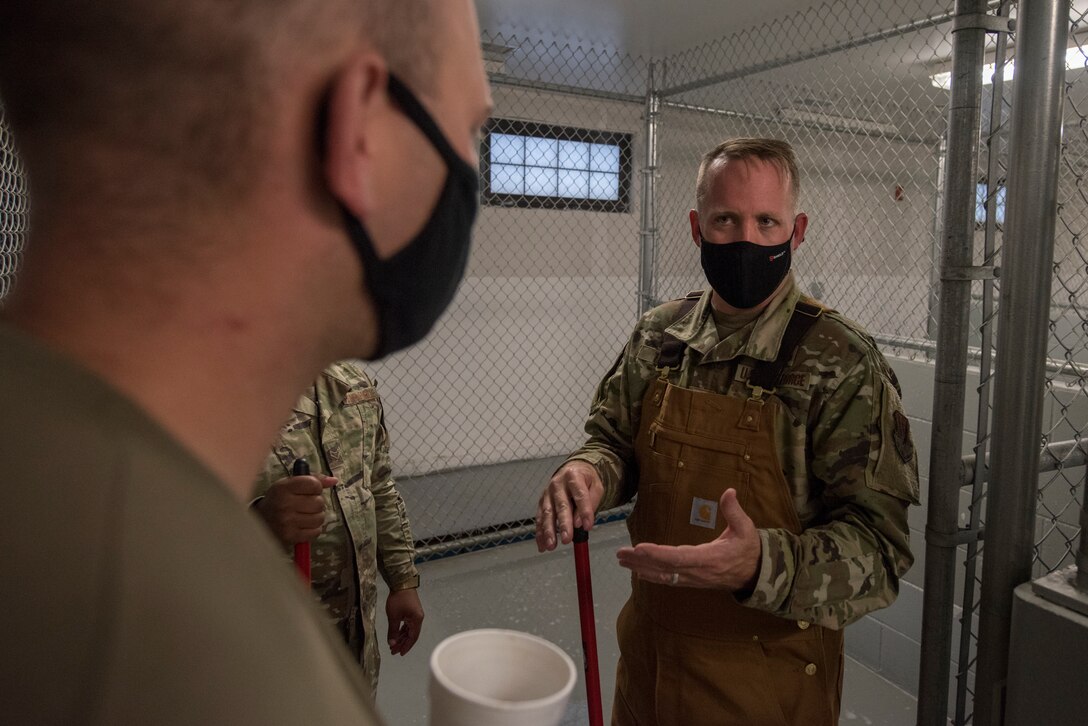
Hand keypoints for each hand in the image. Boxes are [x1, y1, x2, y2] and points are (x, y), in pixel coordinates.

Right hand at [255, 475, 336, 545]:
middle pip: (319, 502)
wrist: (259, 522)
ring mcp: (287, 522)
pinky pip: (316, 532)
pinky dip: (314, 529)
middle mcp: (285, 504)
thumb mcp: (290, 484)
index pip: (314, 484)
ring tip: (305, 515)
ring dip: (316, 516)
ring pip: (320, 518)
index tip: (309, 490)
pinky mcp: (291, 537)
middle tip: (306, 504)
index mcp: (283, 488)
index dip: (316, 487)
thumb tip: (334, 481)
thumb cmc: (278, 499)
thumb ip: (312, 479)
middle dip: (316, 503)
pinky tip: (304, 525)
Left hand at [386, 588, 423, 655]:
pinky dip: (402, 630)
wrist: (401, 583)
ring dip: (402, 637)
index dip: (406, 646)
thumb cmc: (398, 599)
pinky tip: (397, 635)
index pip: (412, 638)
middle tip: (393, 651)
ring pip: (409, 630)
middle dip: (402, 643)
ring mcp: (415, 615)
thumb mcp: (394, 616)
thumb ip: (393, 631)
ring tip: (393, 644)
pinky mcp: (411, 611)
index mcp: (417, 620)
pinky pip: (408, 625)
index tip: (399, 653)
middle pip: (411, 635)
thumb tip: (392, 643)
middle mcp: (418, 618)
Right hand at [535, 460, 603, 551]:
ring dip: (548, 531)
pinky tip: (542, 544)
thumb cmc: (585, 480)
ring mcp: (548, 493)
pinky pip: (539, 518)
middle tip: (567, 539)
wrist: (572, 470)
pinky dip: (540, 533)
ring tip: (552, 545)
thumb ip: (591, 503)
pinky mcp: (542, 502)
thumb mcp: (596, 486)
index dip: (584, 511)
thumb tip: (581, 522)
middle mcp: (558, 484)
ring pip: (547, 513)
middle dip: (564, 524)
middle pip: (561, 505)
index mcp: (573, 476)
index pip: (580, 495)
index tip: (587, 527)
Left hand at [616, 488, 761, 591]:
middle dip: (642, 561)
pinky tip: (638, 572)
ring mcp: (695, 579)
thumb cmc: (749, 548)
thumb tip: (729, 492)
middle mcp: (699, 572)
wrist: (757, 574)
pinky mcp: (692, 581)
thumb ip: (734, 511)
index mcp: (711, 558)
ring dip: (642, 568)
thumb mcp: (746, 528)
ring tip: (622, 560)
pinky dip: (652, 576)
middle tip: (621, 554)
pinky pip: (669, 580)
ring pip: (664, 576)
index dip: (659, 554)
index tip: (640, 548)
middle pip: (666, 568)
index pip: (680, 557)